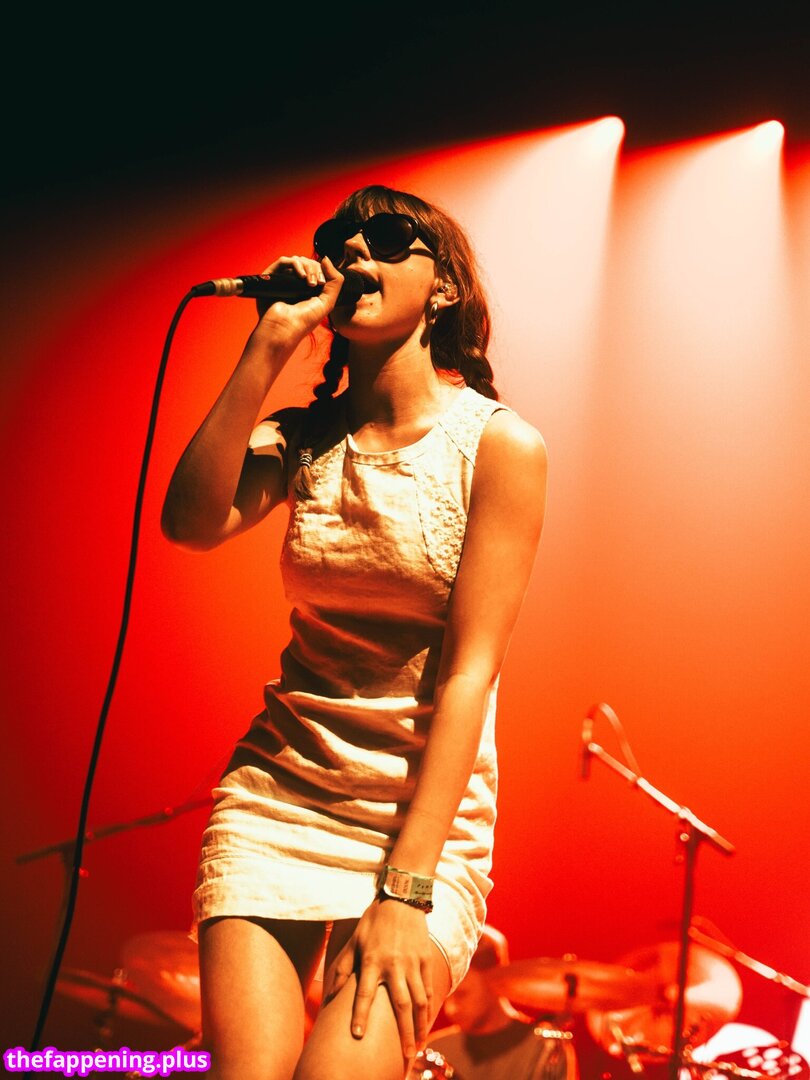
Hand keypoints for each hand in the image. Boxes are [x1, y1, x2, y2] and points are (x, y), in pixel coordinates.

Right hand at [252, 254, 342, 345]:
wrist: (284, 329)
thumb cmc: (304, 320)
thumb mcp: (328, 302)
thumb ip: (335, 281)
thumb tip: (326, 258)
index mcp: (308, 289)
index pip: (317, 269)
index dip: (322, 271)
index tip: (323, 283)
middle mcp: (295, 283)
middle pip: (308, 263)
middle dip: (316, 269)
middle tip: (316, 284)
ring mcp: (283, 279)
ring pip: (297, 260)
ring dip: (307, 267)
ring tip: (309, 282)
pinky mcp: (271, 277)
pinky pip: (283, 261)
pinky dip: (295, 263)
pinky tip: (301, 276)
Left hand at [325, 898, 433, 1061]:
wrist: (402, 898)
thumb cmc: (373, 921)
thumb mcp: (353, 941)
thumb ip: (342, 968)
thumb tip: (329, 995)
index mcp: (372, 960)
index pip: (364, 993)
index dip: (360, 1014)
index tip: (357, 1035)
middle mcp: (394, 965)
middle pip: (401, 1005)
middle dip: (403, 1033)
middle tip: (405, 1056)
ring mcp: (412, 963)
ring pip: (419, 1000)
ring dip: (419, 1025)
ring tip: (418, 1046)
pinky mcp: (425, 959)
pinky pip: (428, 987)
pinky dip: (428, 1007)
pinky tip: (426, 1022)